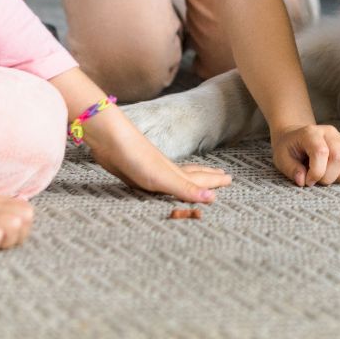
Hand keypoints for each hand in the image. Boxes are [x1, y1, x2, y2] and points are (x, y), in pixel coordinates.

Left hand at [84, 106, 231, 201]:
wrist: (110, 140)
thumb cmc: (136, 157)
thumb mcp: (162, 177)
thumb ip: (185, 188)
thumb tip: (212, 199)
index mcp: (175, 173)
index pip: (201, 179)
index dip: (214, 181)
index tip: (230, 179)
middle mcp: (166, 170)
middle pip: (192, 174)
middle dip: (208, 176)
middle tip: (222, 175)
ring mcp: (152, 170)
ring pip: (177, 176)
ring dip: (190, 178)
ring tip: (199, 177)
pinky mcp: (136, 173)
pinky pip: (159, 182)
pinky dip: (167, 183)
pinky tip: (161, 182)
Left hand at [272, 124, 339, 185]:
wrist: (296, 137)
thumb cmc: (289, 149)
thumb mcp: (281, 158)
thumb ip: (291, 169)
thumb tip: (303, 180)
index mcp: (311, 133)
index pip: (321, 152)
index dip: (316, 172)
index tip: (308, 181)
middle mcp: (330, 133)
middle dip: (329, 177)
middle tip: (318, 180)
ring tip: (329, 178)